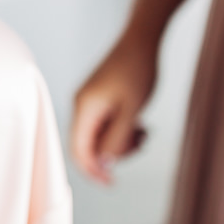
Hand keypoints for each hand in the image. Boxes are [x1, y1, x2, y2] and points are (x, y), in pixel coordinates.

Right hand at [71, 33, 156, 183]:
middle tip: (140, 146)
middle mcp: (81, 106)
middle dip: (113, 153)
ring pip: (99, 136)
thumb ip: (116, 140)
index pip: (79, 151)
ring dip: (120, 142)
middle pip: (88, 145)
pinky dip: (121, 130)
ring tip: (144, 133)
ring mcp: (89, 101)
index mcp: (85, 109)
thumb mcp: (131, 111)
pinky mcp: (98, 98)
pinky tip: (139, 124)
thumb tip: (104, 163)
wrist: (140, 40)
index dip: (93, 171)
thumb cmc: (137, 70)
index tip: (112, 182)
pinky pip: (105, 124)